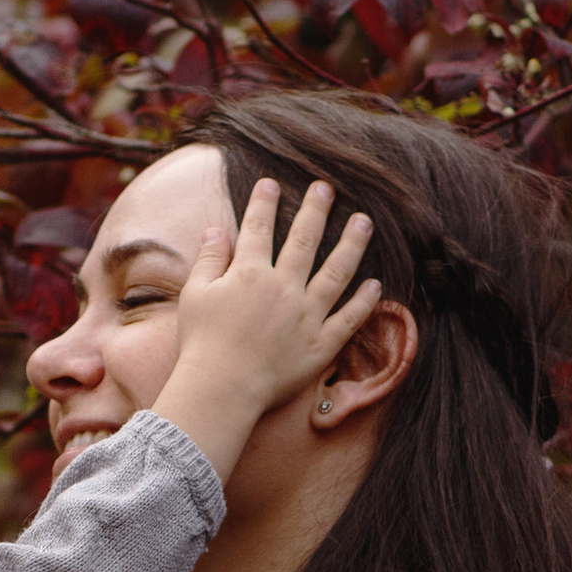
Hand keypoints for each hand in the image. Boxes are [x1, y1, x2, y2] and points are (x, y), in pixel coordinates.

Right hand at [156, 176, 378, 478]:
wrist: (221, 388)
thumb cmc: (201, 343)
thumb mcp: (195, 295)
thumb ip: (209, 260)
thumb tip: (216, 230)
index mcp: (250, 274)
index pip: (259, 229)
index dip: (264, 203)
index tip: (271, 183)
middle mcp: (284, 288)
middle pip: (304, 241)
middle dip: (315, 210)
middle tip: (326, 188)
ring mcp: (306, 316)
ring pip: (336, 273)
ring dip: (351, 244)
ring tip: (363, 222)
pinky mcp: (321, 345)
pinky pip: (348, 320)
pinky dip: (364, 303)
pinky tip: (376, 285)